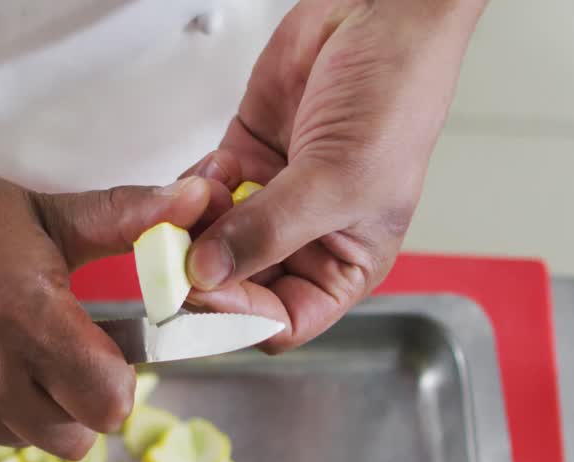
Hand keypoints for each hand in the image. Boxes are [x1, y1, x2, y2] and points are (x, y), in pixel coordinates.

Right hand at [0, 145, 211, 458]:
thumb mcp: (48, 213)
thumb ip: (129, 218)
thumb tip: (204, 198)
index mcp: (27, 315)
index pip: (108, 404)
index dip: (116, 386)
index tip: (104, 359)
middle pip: (70, 440)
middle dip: (75, 406)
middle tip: (54, 358)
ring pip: (18, 439)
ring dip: (21, 407)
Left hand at [182, 0, 483, 351]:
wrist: (379, 12)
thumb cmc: (397, 94)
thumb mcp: (339, 179)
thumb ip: (269, 231)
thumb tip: (208, 274)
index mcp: (346, 262)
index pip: (281, 319)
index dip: (241, 315)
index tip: (205, 294)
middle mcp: (307, 239)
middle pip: (236, 285)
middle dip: (205, 271)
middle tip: (176, 255)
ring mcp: (271, 200)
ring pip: (209, 241)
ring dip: (193, 228)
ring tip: (199, 202)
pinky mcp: (243, 161)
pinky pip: (198, 194)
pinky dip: (190, 190)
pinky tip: (210, 173)